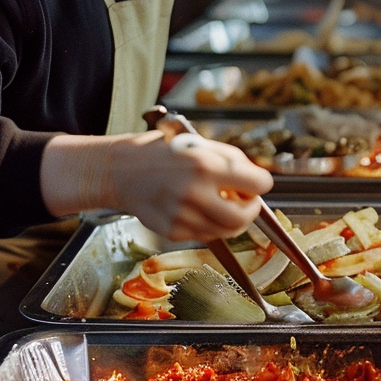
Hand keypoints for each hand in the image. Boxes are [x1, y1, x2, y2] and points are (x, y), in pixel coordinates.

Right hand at [41, 132, 273, 241]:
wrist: (121, 169)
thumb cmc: (164, 153)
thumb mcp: (202, 144)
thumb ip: (233, 163)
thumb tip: (258, 183)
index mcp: (207, 165)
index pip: (259, 184)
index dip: (260, 184)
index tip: (255, 184)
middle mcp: (195, 192)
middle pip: (244, 217)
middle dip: (250, 210)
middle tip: (246, 202)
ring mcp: (182, 214)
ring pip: (226, 231)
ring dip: (232, 220)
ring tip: (222, 205)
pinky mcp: (171, 230)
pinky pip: (204, 235)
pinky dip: (209, 225)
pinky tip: (199, 210)